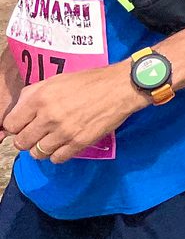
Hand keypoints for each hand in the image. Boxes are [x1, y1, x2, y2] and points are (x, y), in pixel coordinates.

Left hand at [3, 64, 144, 163]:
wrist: (120, 87)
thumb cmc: (89, 81)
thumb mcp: (56, 80)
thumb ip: (33, 95)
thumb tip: (17, 112)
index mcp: (40, 98)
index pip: (10, 125)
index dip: (16, 127)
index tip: (23, 126)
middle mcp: (49, 116)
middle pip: (21, 142)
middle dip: (27, 139)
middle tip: (37, 134)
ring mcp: (64, 131)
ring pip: (37, 153)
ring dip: (42, 148)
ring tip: (51, 140)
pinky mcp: (79, 142)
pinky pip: (56, 159)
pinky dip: (57, 154)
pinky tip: (64, 144)